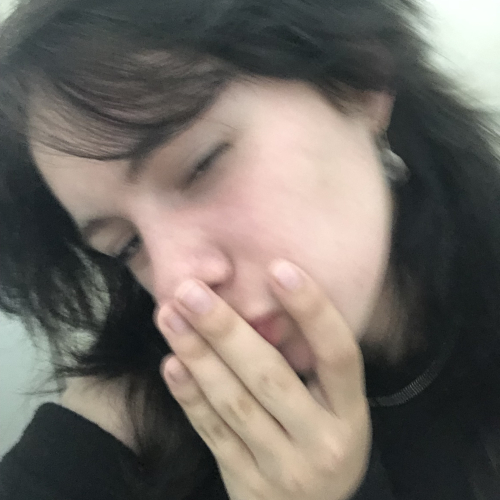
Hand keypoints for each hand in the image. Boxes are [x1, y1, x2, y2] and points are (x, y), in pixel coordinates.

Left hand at [156, 260, 370, 499]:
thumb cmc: (322, 442)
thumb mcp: (336, 408)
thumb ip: (311, 366)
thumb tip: (266, 305)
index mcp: (351, 412)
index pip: (338, 354)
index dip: (312, 310)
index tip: (278, 268)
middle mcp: (322, 441)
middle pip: (270, 377)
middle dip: (226, 330)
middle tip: (190, 289)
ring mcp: (283, 467)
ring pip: (234, 404)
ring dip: (199, 356)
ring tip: (170, 316)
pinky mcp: (248, 486)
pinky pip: (215, 435)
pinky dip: (191, 398)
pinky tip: (173, 364)